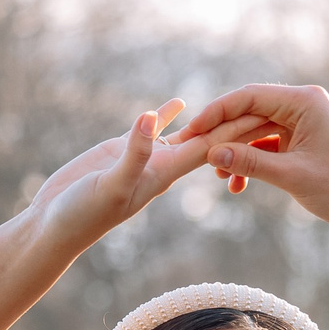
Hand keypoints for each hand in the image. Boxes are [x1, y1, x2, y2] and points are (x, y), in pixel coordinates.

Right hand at [22, 99, 256, 250]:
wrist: (56, 226)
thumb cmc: (82, 213)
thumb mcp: (111, 183)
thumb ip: (132, 153)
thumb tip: (151, 120)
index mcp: (166, 172)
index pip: (213, 147)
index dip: (240, 129)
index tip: (271, 114)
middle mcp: (161, 165)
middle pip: (211, 140)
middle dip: (239, 125)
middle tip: (273, 106)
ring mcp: (144, 157)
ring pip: (188, 135)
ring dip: (214, 121)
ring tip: (240, 105)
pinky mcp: (124, 149)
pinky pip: (156, 128)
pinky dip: (171, 114)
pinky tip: (182, 102)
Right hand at [172, 84, 328, 265]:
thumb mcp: (292, 177)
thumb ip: (250, 162)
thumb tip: (211, 153)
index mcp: (304, 102)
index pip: (248, 97)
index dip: (215, 114)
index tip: (191, 133)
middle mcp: (303, 105)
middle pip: (249, 113)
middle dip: (222, 137)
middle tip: (194, 156)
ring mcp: (303, 123)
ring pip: (256, 131)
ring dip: (236, 153)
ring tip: (219, 178)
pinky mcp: (303, 142)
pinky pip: (268, 146)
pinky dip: (252, 162)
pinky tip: (239, 185)